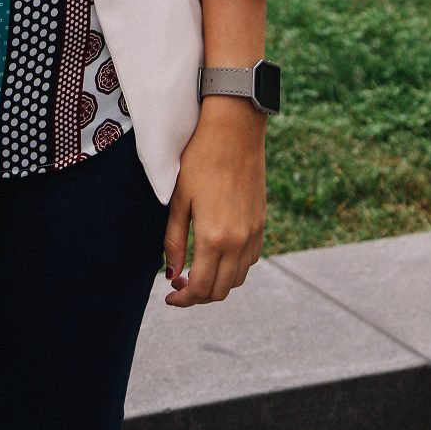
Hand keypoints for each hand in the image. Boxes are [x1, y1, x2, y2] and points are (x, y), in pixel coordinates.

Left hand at [163, 97, 265, 307]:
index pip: (200, 288)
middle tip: (179, 284)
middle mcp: (238, 242)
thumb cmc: (200, 159)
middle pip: (220, 291)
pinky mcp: (261, 224)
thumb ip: (173, 240)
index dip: (183, 299)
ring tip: (196, 270)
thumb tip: (171, 272)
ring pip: (237, 279)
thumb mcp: (179, 199)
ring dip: (216, 283)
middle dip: (198, 295)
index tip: (169, 295)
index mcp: (214, 238)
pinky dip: (233, 268)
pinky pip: (249, 260)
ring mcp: (253, 234)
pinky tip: (217, 254)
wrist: (234, 131)